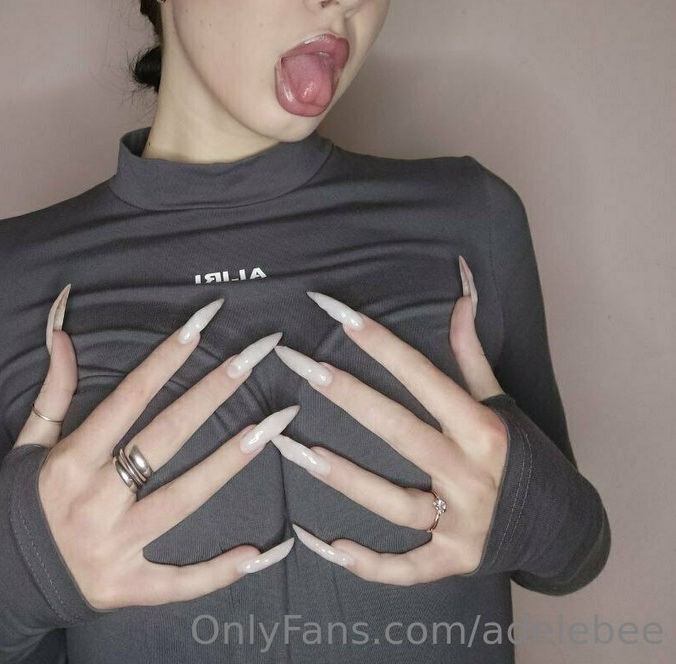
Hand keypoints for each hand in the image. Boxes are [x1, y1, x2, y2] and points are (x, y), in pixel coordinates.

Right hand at [13, 288, 296, 609]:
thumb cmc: (20, 508)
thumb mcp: (27, 446)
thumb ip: (53, 391)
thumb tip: (62, 334)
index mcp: (71, 461)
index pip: (129, 399)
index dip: (165, 359)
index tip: (201, 325)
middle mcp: (94, 501)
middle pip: (165, 437)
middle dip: (212, 393)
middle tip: (254, 356)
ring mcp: (114, 547)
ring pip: (183, 499)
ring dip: (231, 461)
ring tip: (272, 427)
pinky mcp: (127, 588)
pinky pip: (178, 581)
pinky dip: (218, 571)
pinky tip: (258, 551)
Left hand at [271, 255, 507, 584]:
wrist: (563, 528)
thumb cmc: (523, 455)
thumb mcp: (500, 401)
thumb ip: (470, 352)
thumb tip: (462, 290)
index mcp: (483, 428)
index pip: (422, 377)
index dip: (380, 344)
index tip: (338, 313)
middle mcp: (471, 474)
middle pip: (400, 431)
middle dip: (348, 397)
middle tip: (303, 366)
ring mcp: (462, 522)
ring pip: (393, 501)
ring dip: (343, 478)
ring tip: (294, 450)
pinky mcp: (454, 562)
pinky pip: (407, 567)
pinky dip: (369, 563)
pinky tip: (328, 544)